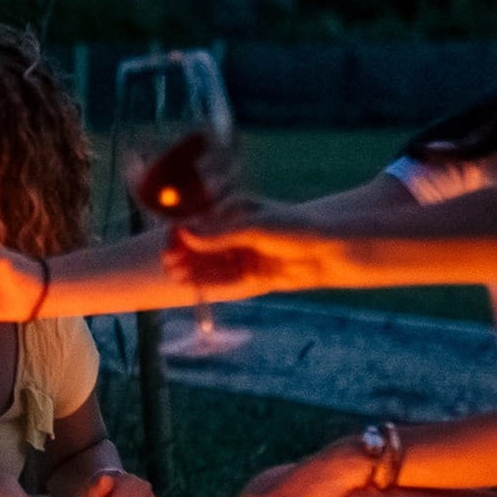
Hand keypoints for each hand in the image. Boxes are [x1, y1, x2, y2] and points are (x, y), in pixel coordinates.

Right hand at [166, 199, 345, 296]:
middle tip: (169, 263)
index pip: (203, 222)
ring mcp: (243, 255)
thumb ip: (220, 234)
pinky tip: (193, 284)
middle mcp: (238, 233)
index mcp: (237, 211)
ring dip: (193, 269)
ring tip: (176, 276)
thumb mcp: (254, 228)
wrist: (328, 252)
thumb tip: (187, 235)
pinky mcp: (250, 276)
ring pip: (211, 264)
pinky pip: (224, 279)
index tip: (170, 242)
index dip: (184, 233)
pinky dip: (208, 282)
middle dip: (185, 254)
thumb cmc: (294, 229)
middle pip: (204, 245)